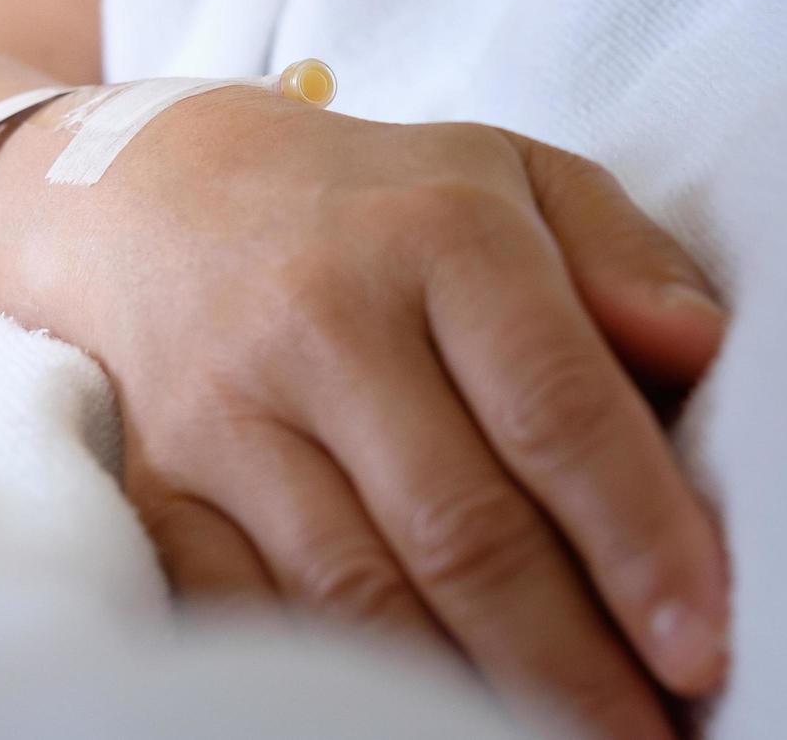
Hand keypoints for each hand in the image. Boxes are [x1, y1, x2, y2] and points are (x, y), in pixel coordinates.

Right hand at [0, 83, 729, 737]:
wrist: (156, 198)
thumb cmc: (363, 200)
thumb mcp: (507, 173)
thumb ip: (618, 252)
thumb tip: (699, 350)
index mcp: (435, 237)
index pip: (556, 410)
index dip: (639, 542)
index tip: (697, 645)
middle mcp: (321, 322)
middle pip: (459, 527)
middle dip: (564, 658)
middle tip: (636, 736)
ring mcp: (226, 408)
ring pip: (354, 588)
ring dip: (457, 686)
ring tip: (538, 734)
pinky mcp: (160, 477)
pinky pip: (248, 606)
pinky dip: (330, 674)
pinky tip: (397, 704)